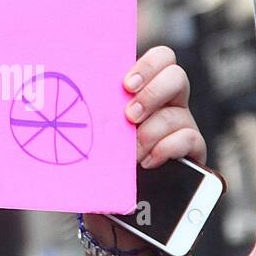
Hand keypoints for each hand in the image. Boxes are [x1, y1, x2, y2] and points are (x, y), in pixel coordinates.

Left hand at [80, 46, 207, 255]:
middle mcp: (169, 101)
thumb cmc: (102, 152)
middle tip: (128, 116)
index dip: (148, 65)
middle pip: (178, 77)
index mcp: (146, 86)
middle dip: (152, 95)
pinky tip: (148, 161)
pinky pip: (191, 140)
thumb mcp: (97, 125)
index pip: (163, 57)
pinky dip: (166, 149)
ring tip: (130, 151)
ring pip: (179, 114)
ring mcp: (183, 124)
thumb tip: (62, 91)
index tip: (125, 84)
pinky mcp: (193, 151)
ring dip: (150, 132)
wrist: (119, 198)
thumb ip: (96, 106)